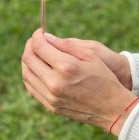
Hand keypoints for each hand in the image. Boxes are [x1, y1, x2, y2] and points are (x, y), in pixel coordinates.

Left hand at [22, 29, 137, 135]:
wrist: (112, 108)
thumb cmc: (105, 79)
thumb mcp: (91, 56)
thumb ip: (67, 45)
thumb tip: (47, 37)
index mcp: (66, 67)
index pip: (39, 47)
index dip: (36, 36)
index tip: (40, 32)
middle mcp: (54, 83)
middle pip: (28, 59)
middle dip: (30, 46)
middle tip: (36, 41)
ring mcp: (51, 97)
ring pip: (26, 74)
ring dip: (28, 61)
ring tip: (36, 54)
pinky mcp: (51, 106)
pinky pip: (31, 88)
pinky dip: (31, 75)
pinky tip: (39, 70)